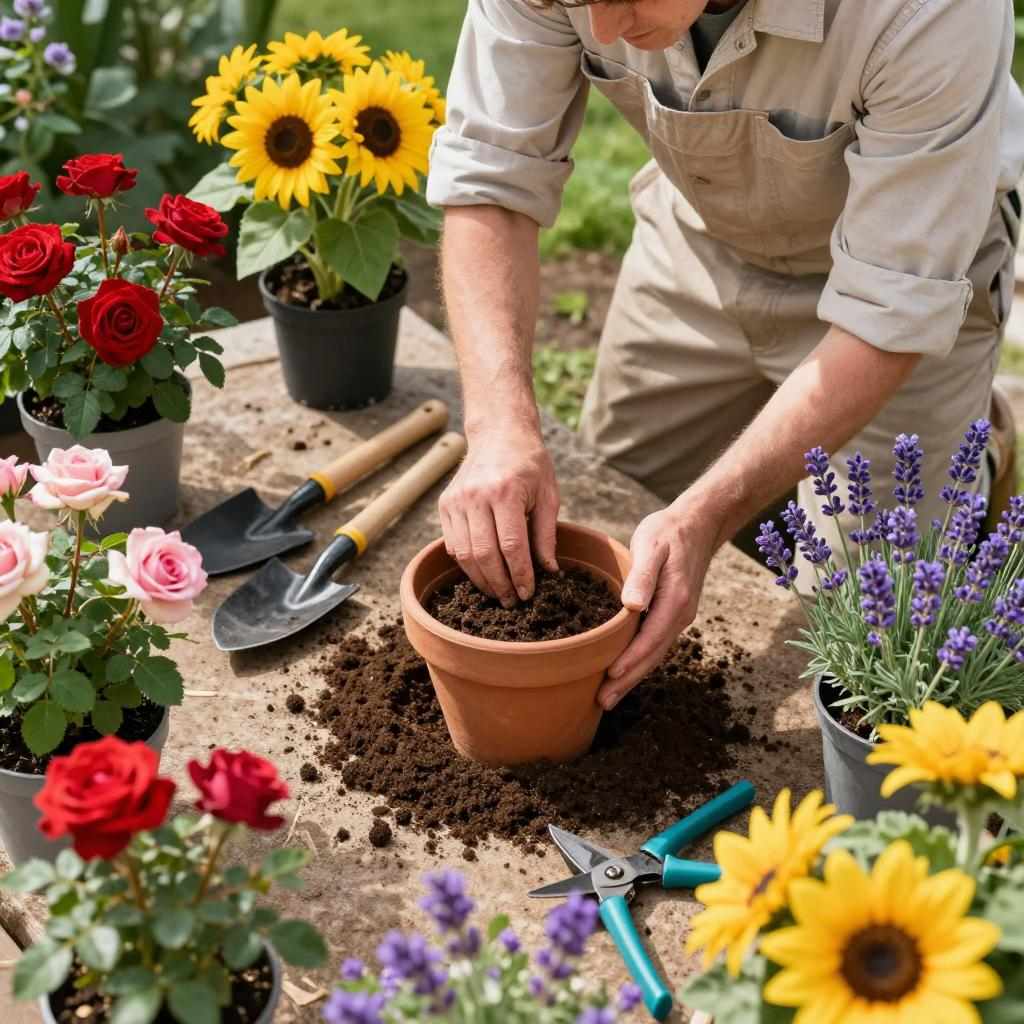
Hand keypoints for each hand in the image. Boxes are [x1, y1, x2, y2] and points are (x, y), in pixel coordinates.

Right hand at [438, 425, 559, 606]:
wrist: (499, 434)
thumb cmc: (530, 464)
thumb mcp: (549, 495)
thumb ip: (546, 534)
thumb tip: (549, 571)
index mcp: (505, 492)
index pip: (511, 546)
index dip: (520, 575)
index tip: (528, 594)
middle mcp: (476, 496)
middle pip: (484, 555)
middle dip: (500, 584)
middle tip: (511, 601)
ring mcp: (456, 501)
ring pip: (464, 554)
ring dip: (481, 580)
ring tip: (497, 593)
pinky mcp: (444, 505)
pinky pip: (453, 545)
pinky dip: (466, 564)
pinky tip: (482, 574)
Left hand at [599, 504, 716, 709]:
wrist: (698, 523)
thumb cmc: (668, 531)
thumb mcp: (651, 546)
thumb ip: (642, 576)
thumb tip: (632, 606)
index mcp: (674, 601)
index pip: (649, 641)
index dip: (629, 662)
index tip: (608, 679)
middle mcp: (680, 614)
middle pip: (652, 655)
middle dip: (628, 680)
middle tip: (603, 703)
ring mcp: (679, 615)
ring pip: (655, 652)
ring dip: (634, 674)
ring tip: (610, 694)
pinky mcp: (674, 611)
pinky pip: (656, 642)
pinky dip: (641, 658)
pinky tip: (625, 667)